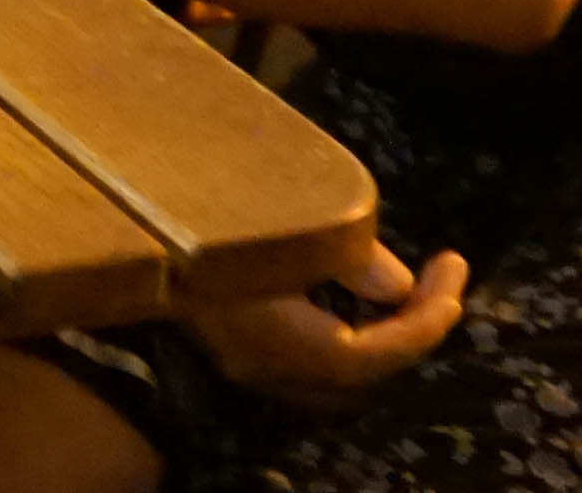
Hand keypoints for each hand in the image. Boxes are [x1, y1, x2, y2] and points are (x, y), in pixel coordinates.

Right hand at [179, 234, 468, 406]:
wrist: (128, 212)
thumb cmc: (207, 211)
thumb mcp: (287, 221)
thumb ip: (348, 258)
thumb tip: (396, 288)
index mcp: (280, 341)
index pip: (374, 354)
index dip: (425, 321)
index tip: (454, 270)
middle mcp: (266, 365)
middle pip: (360, 371)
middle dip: (410, 328)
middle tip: (442, 278)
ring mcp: (246, 358)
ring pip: (339, 365)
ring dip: (381, 330)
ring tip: (409, 284)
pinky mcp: (235, 340)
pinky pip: (314, 351)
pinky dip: (350, 327)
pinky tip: (355, 286)